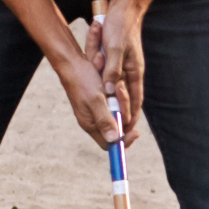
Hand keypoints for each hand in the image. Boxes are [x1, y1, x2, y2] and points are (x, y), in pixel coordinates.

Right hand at [51, 22, 123, 149]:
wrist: (72, 64)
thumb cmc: (82, 81)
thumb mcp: (95, 100)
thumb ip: (105, 120)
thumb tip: (114, 140)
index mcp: (90, 125)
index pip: (110, 144)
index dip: (124, 141)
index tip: (136, 132)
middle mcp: (93, 121)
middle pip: (116, 130)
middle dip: (125, 117)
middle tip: (123, 98)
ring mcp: (95, 112)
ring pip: (117, 117)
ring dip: (123, 105)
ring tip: (119, 88)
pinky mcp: (98, 103)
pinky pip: (114, 107)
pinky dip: (119, 99)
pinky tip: (117, 87)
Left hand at [83, 0, 149, 129]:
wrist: (124, 8)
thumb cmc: (120, 27)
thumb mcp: (113, 49)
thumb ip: (112, 70)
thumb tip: (112, 92)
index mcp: (134, 72)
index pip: (135, 101)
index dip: (131, 116)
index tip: (126, 132)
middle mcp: (131, 72)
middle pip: (128, 100)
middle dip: (122, 114)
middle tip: (117, 131)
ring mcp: (125, 67)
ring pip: (120, 90)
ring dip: (114, 102)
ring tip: (112, 118)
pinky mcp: (118, 60)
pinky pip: (114, 78)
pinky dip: (109, 87)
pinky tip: (104, 95)